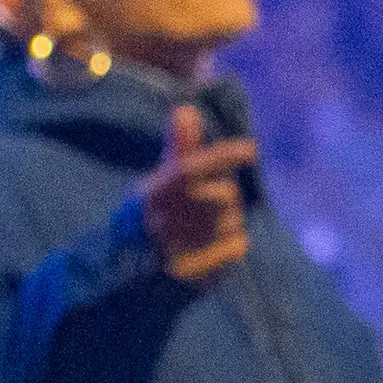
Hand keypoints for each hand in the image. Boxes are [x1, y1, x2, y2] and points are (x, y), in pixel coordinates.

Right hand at [139, 102, 258, 282]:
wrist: (132, 272)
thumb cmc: (154, 216)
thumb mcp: (161, 181)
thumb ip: (180, 148)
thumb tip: (187, 109)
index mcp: (155, 193)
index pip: (192, 168)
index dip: (222, 156)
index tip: (250, 150)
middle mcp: (165, 219)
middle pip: (226, 195)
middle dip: (222, 198)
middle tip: (202, 208)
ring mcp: (181, 248)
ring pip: (233, 221)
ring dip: (225, 224)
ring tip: (197, 233)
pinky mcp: (199, 272)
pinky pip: (237, 246)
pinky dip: (229, 247)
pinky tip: (208, 251)